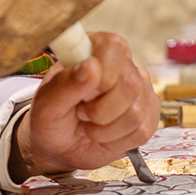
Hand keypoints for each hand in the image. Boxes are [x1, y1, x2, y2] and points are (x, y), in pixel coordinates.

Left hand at [12, 32, 157, 178]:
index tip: (82, 95)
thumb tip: (91, 66)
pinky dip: (116, 142)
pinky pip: (142, 131)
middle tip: (81, 114)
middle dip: (100, 111)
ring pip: (136, 113)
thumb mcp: (46, 104)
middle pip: (130, 84)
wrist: (59, 146)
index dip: (102, 75)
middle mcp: (123, 65)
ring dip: (105, 130)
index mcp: (95, 48)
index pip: (114, 48)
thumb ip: (66, 83)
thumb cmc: (50, 119)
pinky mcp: (149, 114)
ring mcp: (140, 89)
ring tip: (89, 125)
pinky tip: (103, 136)